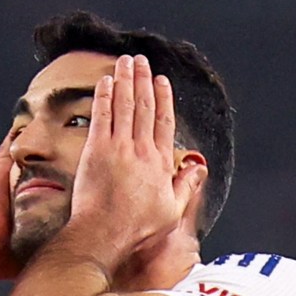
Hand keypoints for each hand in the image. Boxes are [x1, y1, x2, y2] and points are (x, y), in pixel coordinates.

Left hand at [71, 54, 204, 254]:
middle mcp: (141, 150)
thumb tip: (198, 168)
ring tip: (125, 61)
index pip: (163, 121)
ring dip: (125, 80)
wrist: (104, 234)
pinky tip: (106, 81)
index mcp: (160, 163)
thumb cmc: (135, 229)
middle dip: (143, 80)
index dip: (163, 98)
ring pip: (124, 105)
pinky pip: (102, 115)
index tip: (161, 81)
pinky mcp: (96, 150)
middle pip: (143, 106)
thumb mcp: (171, 211)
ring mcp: (118, 148)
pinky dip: (104, 96)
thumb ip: (186, 186)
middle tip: (142, 61)